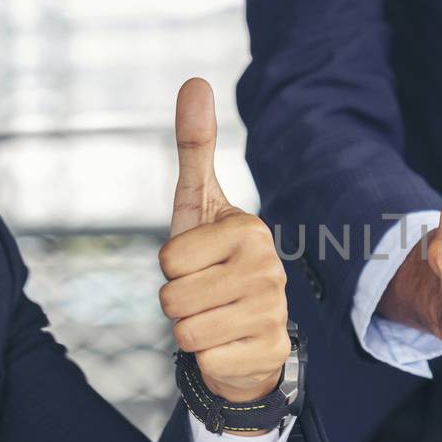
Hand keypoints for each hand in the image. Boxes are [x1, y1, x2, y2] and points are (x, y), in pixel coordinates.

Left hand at [158, 78, 289, 409]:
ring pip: (185, 331)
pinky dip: (209, 361)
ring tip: (214, 321)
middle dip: (178, 304)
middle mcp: (268, 268)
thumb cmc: (213, 267)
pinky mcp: (270, 353)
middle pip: (172, 298)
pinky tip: (230, 347)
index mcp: (248, 231)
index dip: (171, 269)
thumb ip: (194, 147)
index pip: (168, 259)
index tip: (197, 267)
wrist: (247, 337)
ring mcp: (273, 312)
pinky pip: (205, 360)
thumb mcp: (198, 208)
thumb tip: (195, 80)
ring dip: (191, 333)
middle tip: (204, 299)